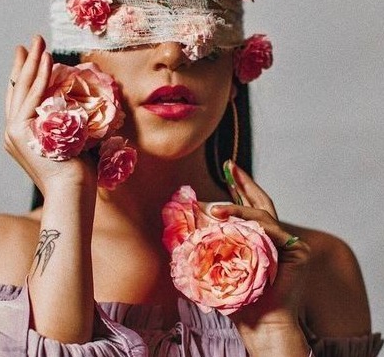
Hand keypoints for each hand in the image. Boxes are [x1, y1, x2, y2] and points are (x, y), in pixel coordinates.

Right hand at [4, 35, 96, 196]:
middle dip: (25, 63)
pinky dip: (40, 77)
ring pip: (24, 89)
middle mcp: (14, 132)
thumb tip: (84, 103)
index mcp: (24, 135)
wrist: (72, 193)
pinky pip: (33, 97)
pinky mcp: (20, 131)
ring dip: (32, 63)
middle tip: (31, 41)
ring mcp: (14, 132)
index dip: (28, 75)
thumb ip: (70, 122)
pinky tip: (46, 60)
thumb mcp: (74, 141)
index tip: (35, 56)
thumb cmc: (78, 173)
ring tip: (38, 42)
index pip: (24, 98)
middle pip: (18, 89)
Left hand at [202, 165, 309, 327]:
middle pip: (260, 202)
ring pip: (262, 215)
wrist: (258, 323)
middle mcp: (276, 236)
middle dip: (244, 182)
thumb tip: (190, 216)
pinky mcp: (298, 250)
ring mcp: (289, 242)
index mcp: (259, 238)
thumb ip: (211, 238)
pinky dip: (253, 224)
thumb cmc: (238, 297)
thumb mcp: (219, 261)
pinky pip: (273, 231)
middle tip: (229, 165)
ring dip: (237, 208)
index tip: (228, 169)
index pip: (249, 207)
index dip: (239, 188)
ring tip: (214, 209)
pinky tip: (235, 224)